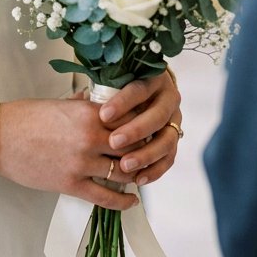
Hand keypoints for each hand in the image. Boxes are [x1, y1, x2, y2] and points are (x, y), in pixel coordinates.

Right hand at [0, 97, 141, 209]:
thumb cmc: (25, 117)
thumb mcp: (58, 103)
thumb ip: (82, 104)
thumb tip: (95, 100)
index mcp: (88, 112)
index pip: (130, 118)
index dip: (142, 124)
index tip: (147, 128)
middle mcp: (90, 137)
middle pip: (133, 146)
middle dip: (143, 150)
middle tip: (149, 153)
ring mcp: (82, 163)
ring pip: (124, 172)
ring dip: (135, 174)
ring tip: (141, 175)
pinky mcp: (72, 184)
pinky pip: (106, 197)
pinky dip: (123, 201)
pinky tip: (132, 200)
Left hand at [98, 71, 182, 186]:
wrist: (147, 92)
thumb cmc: (122, 87)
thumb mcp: (115, 82)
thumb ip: (105, 89)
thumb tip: (82, 97)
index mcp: (154, 78)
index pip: (139, 90)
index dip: (122, 103)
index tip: (103, 115)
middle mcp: (169, 98)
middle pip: (156, 117)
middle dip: (135, 131)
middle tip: (113, 142)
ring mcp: (175, 120)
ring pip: (166, 141)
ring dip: (146, 155)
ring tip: (125, 165)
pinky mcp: (174, 140)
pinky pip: (169, 158)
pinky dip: (155, 170)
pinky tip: (139, 178)